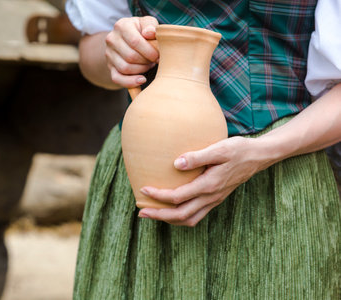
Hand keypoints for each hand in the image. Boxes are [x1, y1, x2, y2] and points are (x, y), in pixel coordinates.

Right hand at [105, 16, 158, 87]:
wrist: (127, 39)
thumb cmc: (141, 30)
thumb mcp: (147, 23)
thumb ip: (151, 25)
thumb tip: (150, 33)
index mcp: (122, 26)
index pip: (135, 42)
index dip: (149, 51)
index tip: (158, 55)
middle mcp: (112, 39)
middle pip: (130, 56)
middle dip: (146, 61)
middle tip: (154, 60)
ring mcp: (109, 54)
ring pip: (125, 68)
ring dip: (141, 70)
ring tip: (148, 65)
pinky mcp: (110, 67)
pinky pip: (117, 79)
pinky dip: (130, 82)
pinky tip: (141, 80)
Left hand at [138, 137, 271, 226]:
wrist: (258, 157)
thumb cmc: (238, 149)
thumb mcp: (219, 148)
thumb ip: (197, 156)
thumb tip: (176, 163)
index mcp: (209, 185)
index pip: (177, 197)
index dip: (158, 196)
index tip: (143, 188)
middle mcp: (211, 197)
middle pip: (180, 215)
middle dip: (159, 215)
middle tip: (140, 212)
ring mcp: (214, 200)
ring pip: (188, 219)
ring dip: (168, 219)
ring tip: (152, 213)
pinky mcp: (216, 199)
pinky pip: (195, 215)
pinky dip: (180, 216)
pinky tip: (171, 209)